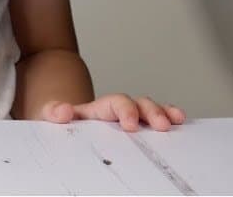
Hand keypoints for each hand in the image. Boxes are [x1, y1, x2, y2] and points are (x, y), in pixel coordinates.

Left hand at [37, 93, 185, 131]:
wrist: (65, 123)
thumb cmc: (63, 122)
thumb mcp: (53, 115)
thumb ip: (54, 112)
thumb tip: (61, 111)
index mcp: (100, 108)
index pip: (116, 103)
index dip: (126, 110)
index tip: (130, 125)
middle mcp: (119, 110)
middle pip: (139, 104)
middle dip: (152, 112)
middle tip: (161, 126)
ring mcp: (130, 118)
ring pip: (151, 110)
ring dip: (164, 113)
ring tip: (177, 120)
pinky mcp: (137, 129)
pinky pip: (155, 121)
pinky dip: (168, 118)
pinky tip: (180, 121)